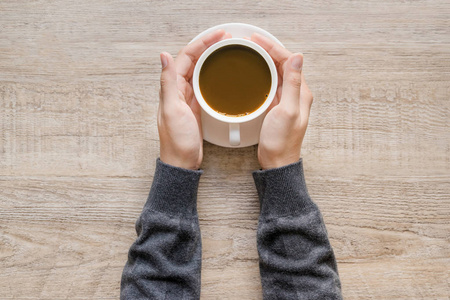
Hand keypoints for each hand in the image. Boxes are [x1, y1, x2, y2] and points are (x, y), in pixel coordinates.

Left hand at [158, 30, 229, 169]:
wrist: (182, 162)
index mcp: (172, 87)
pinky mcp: (196, 107)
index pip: (186, 57)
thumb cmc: (176, 140)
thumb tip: (163, 56)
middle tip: (225, 40)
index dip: (201, 43)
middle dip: (208, 47)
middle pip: (194, 61)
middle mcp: (178, 90)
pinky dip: (213, 77)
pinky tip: (221, 76)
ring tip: (225, 51)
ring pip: (200, 72)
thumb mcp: (172, 109)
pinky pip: (204, 86)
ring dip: (211, 60)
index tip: (217, 36)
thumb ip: (168, 82)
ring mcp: (188, 99)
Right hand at [251, 33, 313, 168]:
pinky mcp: (277, 106)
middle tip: (251, 42)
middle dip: (267, 50)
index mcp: (301, 92)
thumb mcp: (287, 111)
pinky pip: (270, 84)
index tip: (257, 40)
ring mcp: (286, 100)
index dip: (273, 48)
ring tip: (251, 52)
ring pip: (276, 72)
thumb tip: (298, 57)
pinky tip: (253, 72)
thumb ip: (294, 84)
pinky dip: (261, 74)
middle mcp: (296, 94)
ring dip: (264, 60)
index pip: (289, 61)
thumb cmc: (282, 141)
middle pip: (283, 64)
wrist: (277, 161)